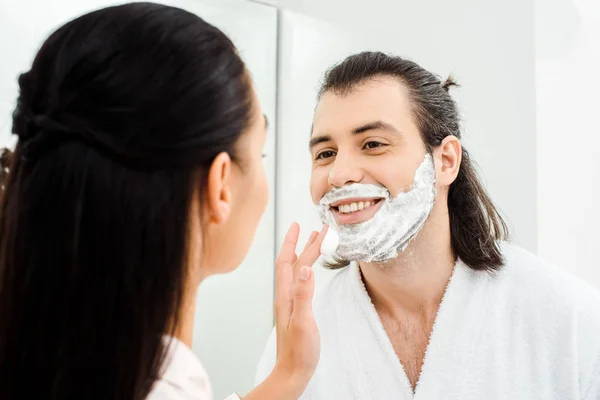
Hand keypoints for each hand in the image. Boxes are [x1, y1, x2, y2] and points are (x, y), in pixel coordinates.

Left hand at [243, 223, 326, 399]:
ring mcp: (291, 303)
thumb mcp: (304, 322)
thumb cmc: (298, 351)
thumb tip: (306, 267)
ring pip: (297, 272)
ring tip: (314, 242)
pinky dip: (306, 269)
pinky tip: (310, 270)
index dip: (295, 243)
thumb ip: (305, 295)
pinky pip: (301, 282)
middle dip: (302, 244)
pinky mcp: (297, 310)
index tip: (302, 225)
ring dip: (305, 255)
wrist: (292, 373)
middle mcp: (286, 296)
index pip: (290, 262)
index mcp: (286, 296)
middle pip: (293, 263)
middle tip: (315, 229)